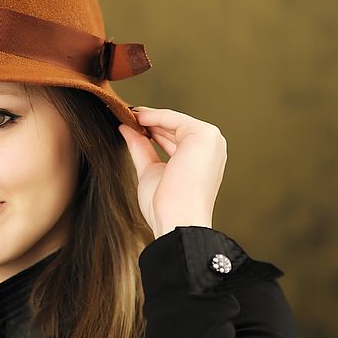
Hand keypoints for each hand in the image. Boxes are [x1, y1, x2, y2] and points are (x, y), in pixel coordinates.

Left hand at [118, 106, 226, 238]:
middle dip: (149, 123)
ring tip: (127, 116)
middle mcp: (211, 149)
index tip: (130, 125)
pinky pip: (173, 119)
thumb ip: (141, 148)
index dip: (153, 131)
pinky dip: (153, 116)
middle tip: (125, 117)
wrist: (177, 221)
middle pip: (175, 129)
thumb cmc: (166, 207)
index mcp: (203, 161)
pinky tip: (135, 117)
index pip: (176, 140)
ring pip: (174, 122)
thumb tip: (126, 128)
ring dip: (149, 118)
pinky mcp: (203, 134)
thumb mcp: (150, 171)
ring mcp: (210, 141)